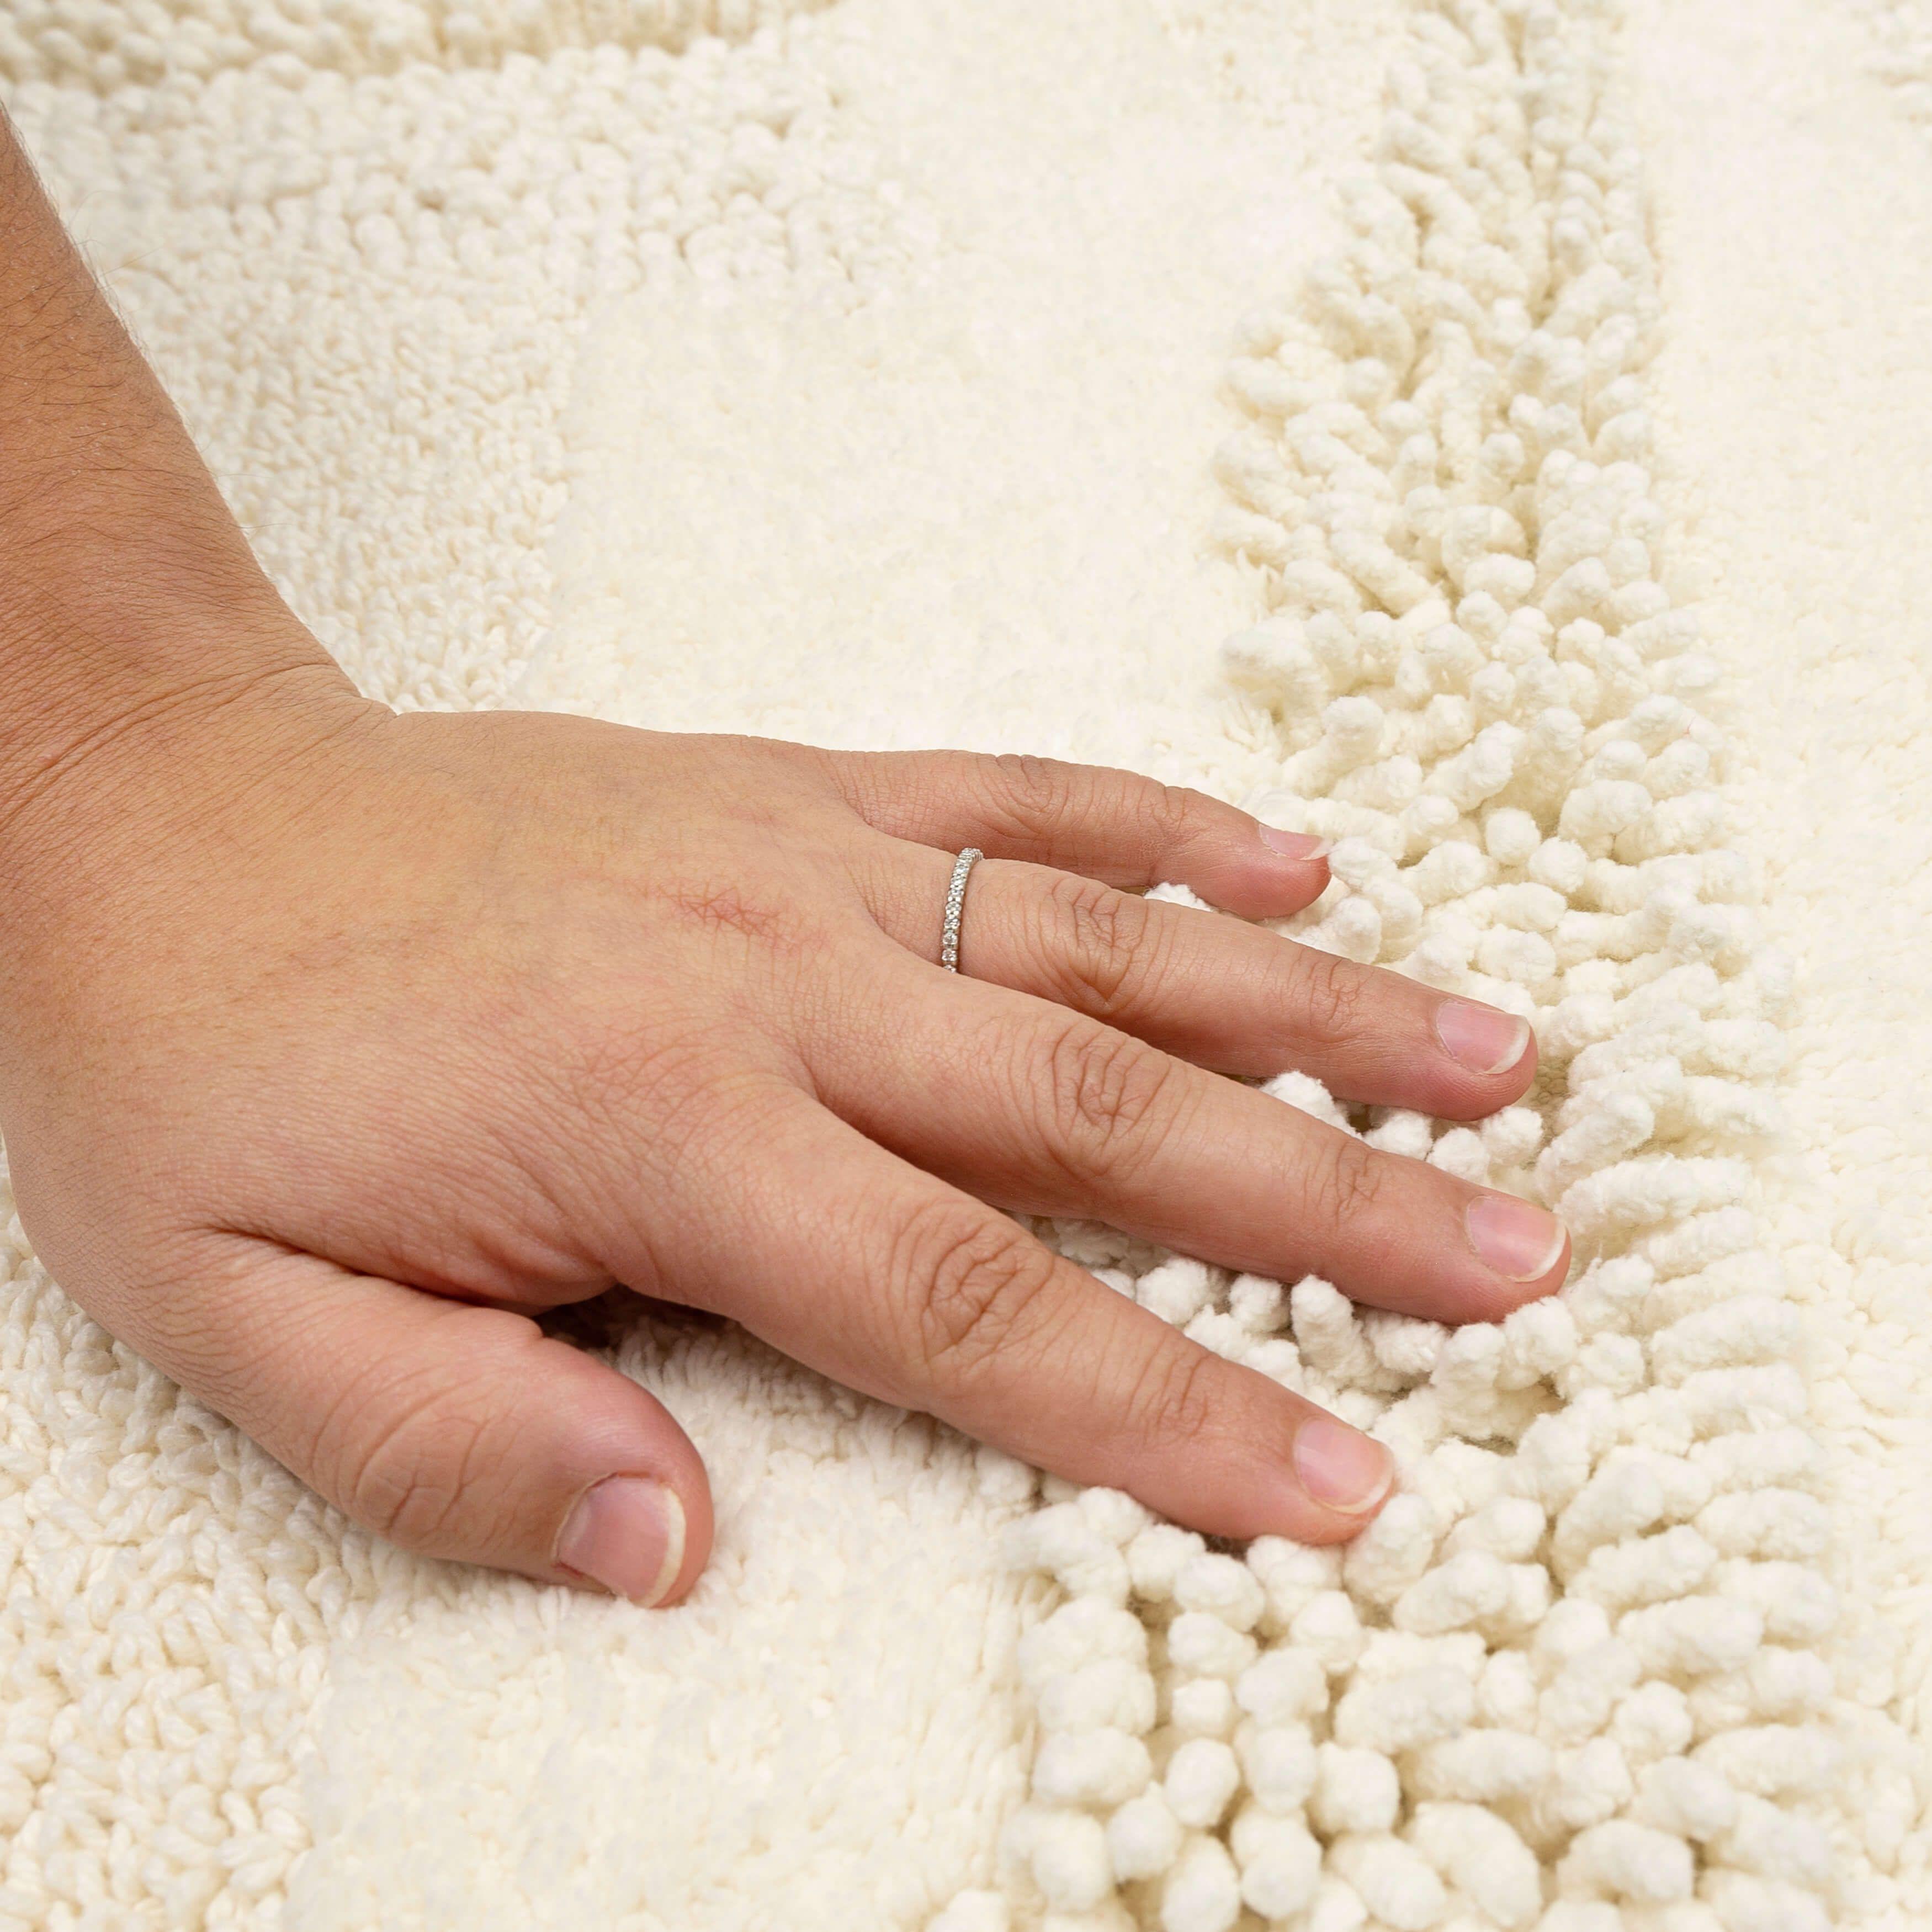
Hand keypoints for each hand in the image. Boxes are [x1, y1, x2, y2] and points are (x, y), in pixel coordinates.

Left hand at [0, 664, 1565, 1605]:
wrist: (158, 811)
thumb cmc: (197, 1063)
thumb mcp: (246, 1313)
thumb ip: (461, 1450)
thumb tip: (675, 1553)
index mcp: (664, 1126)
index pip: (970, 1304)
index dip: (1168, 1407)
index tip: (1339, 1473)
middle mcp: (775, 978)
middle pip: (1104, 1112)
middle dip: (1332, 1200)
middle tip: (1516, 1254)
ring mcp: (797, 858)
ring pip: (1105, 939)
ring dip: (1311, 1004)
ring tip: (1488, 1054)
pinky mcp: (788, 785)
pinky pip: (1009, 794)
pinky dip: (1160, 825)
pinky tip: (1290, 858)